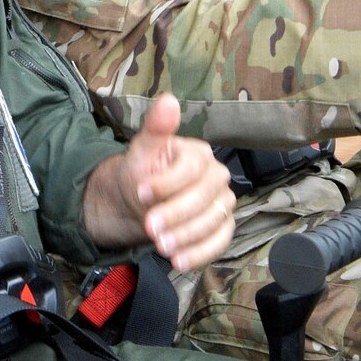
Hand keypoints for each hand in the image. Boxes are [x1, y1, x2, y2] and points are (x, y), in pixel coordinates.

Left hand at [104, 94, 233, 272]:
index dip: (166, 183)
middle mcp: (216, 176)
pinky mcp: (222, 227)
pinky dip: (201, 254)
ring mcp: (222, 202)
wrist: (138, 205)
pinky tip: (179, 261)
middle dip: (176, 215)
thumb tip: (168, 100)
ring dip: (187, 237)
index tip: (141, 193)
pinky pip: (220, 242)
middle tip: (150, 228)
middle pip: (205, 197)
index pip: (191, 169)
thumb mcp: (140, 151)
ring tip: (161, 247)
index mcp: (197, 153)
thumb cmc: (141, 174)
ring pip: (214, 221)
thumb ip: (155, 128)